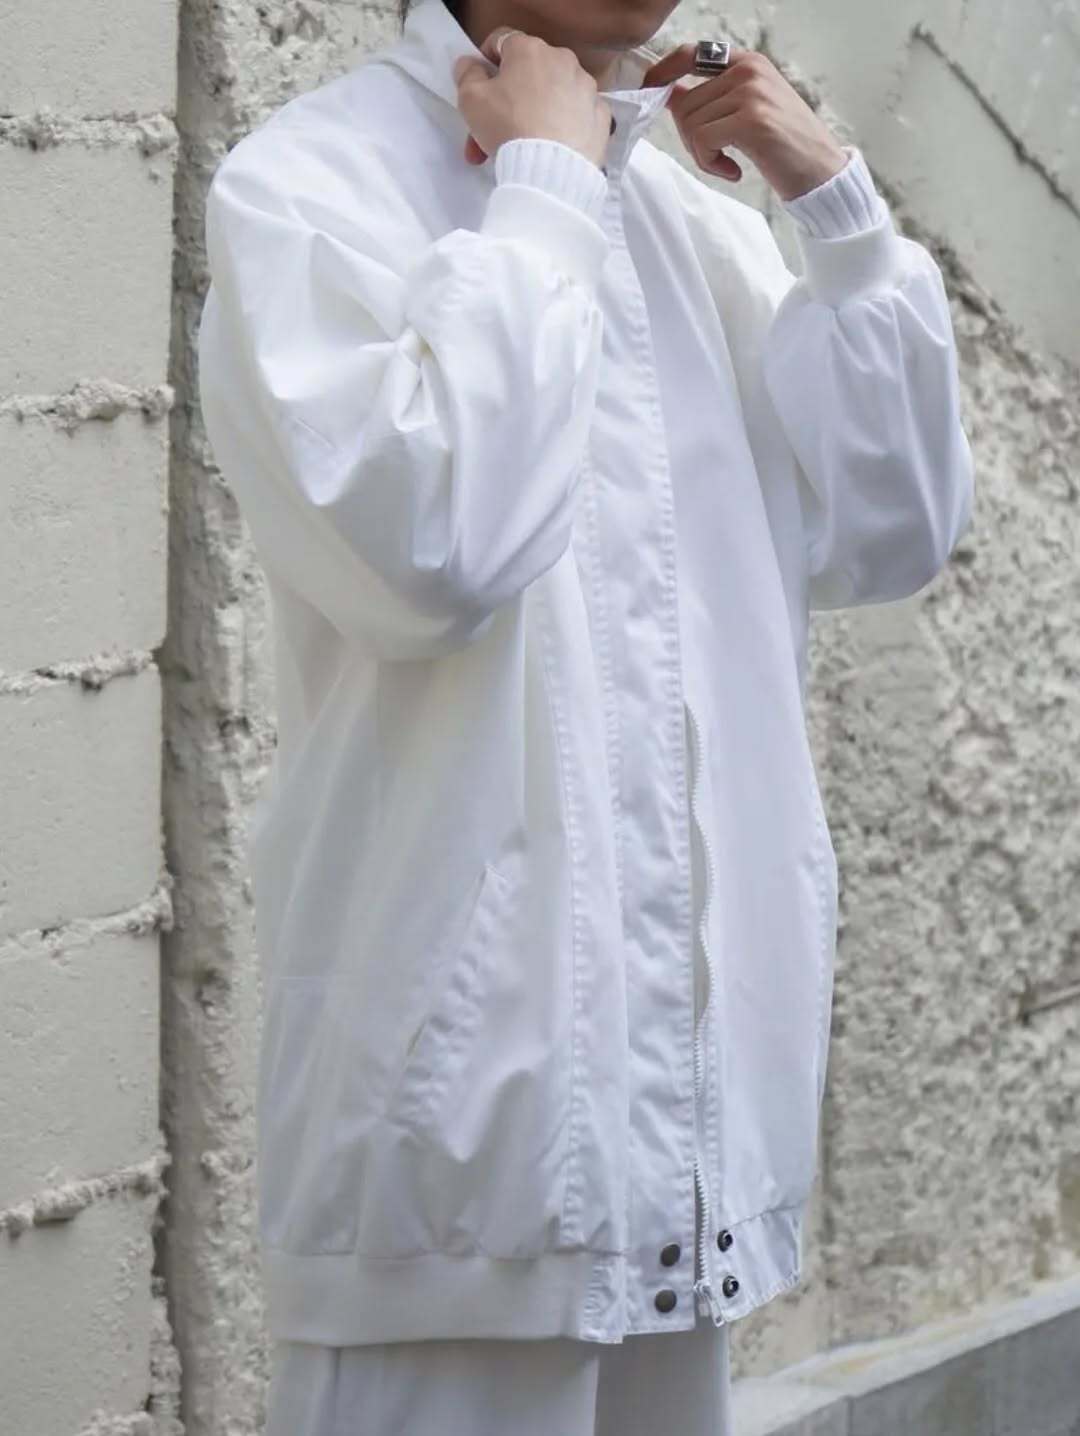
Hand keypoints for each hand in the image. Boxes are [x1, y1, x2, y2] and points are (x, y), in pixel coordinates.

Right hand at [453, 28, 613, 168]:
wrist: (552, 171)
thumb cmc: (508, 127)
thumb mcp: (471, 99)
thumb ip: (467, 74)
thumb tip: (470, 64)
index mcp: (530, 50)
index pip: (503, 42)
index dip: (487, 62)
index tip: (480, 86)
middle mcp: (563, 60)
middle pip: (529, 74)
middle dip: (507, 101)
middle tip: (491, 133)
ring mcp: (586, 89)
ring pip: (553, 96)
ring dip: (534, 115)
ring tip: (521, 147)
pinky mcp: (600, 117)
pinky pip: (576, 116)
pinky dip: (563, 128)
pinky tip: (551, 148)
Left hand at [641, 43, 847, 200]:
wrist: (820, 172)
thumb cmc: (785, 147)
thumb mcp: (749, 111)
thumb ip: (715, 98)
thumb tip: (669, 94)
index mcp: (748, 63)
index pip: (692, 53)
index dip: (664, 71)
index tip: (650, 90)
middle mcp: (749, 70)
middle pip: (685, 102)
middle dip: (691, 138)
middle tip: (716, 157)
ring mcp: (751, 92)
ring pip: (691, 124)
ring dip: (703, 155)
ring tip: (727, 164)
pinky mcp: (752, 120)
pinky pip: (703, 141)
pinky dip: (711, 163)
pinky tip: (733, 171)